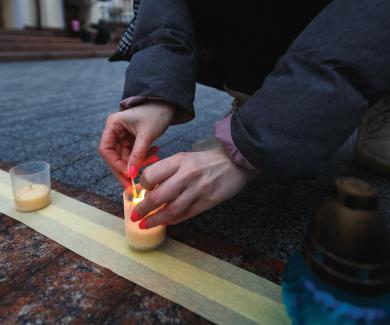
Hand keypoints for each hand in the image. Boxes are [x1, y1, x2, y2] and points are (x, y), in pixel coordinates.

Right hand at [99, 101, 174, 186]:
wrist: (169, 104)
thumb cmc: (156, 113)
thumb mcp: (146, 135)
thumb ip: (137, 155)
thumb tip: (130, 174)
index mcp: (113, 125)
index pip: (106, 150)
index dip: (115, 165)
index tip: (127, 175)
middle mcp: (115, 131)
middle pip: (115, 156)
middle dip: (126, 168)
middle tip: (134, 183)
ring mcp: (123, 136)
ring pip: (126, 157)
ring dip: (138, 163)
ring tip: (153, 161)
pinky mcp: (133, 139)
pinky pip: (134, 154)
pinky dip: (144, 157)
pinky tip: (155, 154)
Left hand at [131, 147, 257, 227]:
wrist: (235, 162)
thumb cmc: (206, 160)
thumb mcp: (184, 158)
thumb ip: (168, 171)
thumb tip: (148, 188)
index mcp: (178, 161)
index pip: (151, 175)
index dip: (143, 186)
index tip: (141, 192)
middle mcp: (186, 175)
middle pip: (158, 196)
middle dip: (143, 209)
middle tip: (135, 216)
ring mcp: (198, 190)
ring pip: (171, 210)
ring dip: (155, 220)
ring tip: (145, 225)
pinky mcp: (207, 201)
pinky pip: (185, 215)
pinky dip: (172, 220)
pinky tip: (165, 222)